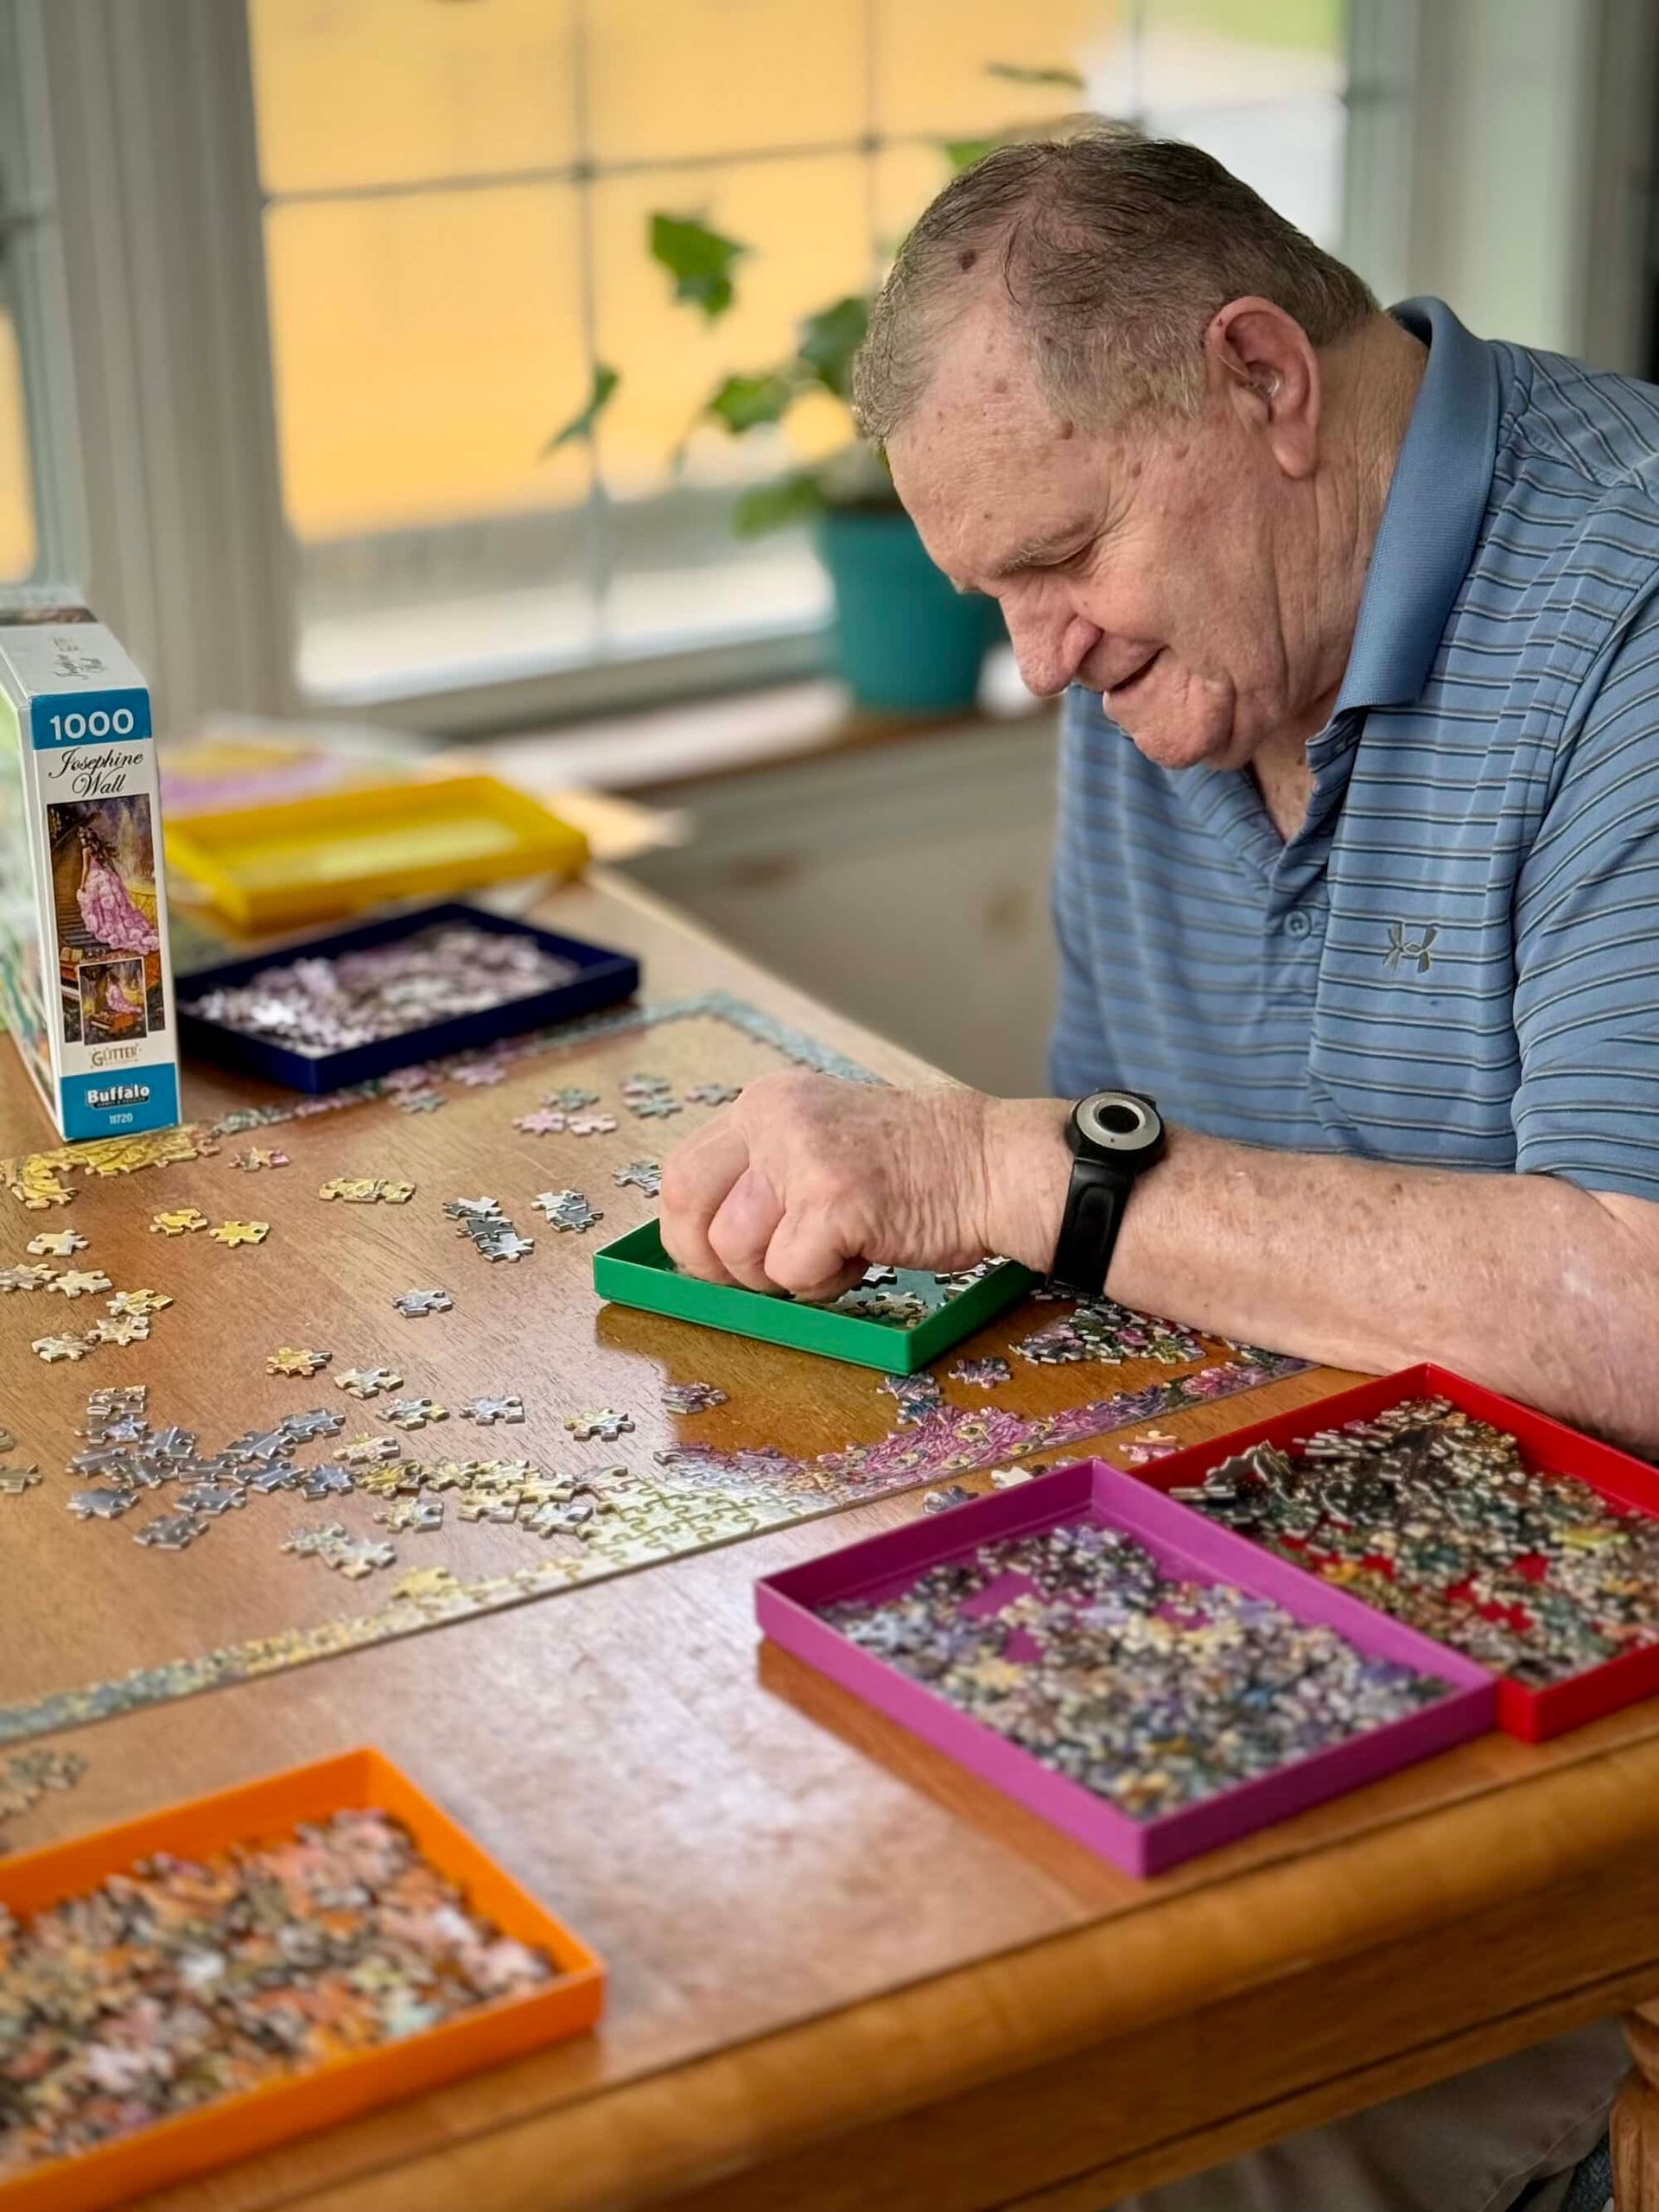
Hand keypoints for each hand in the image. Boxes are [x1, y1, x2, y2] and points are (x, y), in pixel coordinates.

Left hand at [659, 1072, 1070, 1295]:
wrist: (991, 1164)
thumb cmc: (912, 1168)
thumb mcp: (819, 1142)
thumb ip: (761, 1176)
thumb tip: (700, 1246)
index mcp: (765, 1103)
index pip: (679, 1175)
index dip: (688, 1235)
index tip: (714, 1264)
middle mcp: (773, 1119)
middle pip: (689, 1213)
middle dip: (718, 1264)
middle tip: (767, 1273)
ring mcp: (802, 1157)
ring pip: (738, 1253)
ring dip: (785, 1275)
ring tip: (837, 1249)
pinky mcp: (833, 1201)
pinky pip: (792, 1275)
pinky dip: (827, 1283)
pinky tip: (865, 1253)